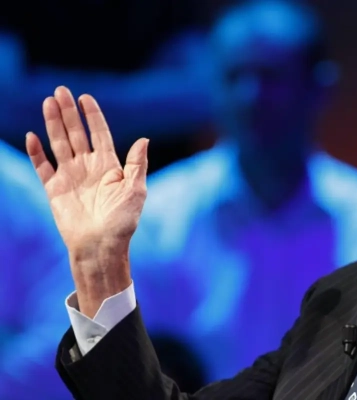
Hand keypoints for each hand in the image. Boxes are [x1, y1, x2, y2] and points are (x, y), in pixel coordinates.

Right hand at [26, 86, 147, 252]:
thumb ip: (137, 164)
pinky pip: (43, 166)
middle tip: (61, 91)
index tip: (86, 97)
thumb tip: (144, 139)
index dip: (92, 115)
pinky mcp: (55, 189)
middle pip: (77, 133)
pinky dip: (37, 152)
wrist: (102, 246)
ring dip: (53, 124)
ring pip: (59, 143)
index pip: (99, 133)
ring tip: (48, 102)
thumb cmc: (123, 221)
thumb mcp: (136, 190)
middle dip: (69, 113)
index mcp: (109, 165)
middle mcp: (89, 167)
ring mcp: (71, 176)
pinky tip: (32, 136)